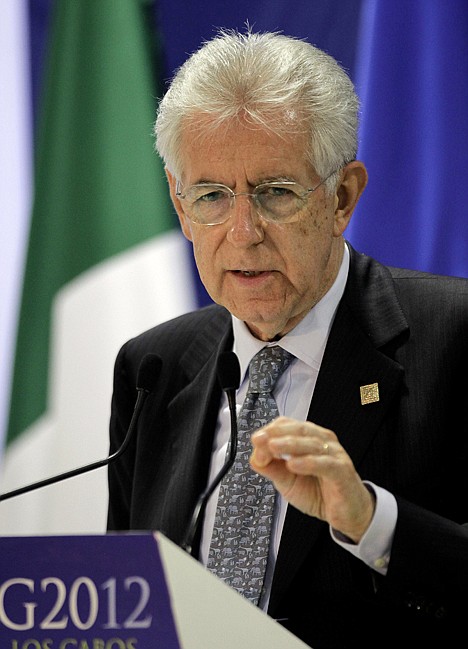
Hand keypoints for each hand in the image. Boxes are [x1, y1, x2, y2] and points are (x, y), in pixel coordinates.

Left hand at [250, 416, 374, 542]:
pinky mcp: (342, 471)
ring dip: (290, 444)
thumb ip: (271, 467)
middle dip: (276, 433)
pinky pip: (325, 464)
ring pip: (311, 443)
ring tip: (273, 447)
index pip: (287, 425)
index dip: (270, 431)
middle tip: (260, 440)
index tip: (256, 441)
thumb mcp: (287, 480)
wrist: (346, 514)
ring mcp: (334, 455)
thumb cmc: (319, 492)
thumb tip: (255, 456)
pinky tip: (293, 465)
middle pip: (299, 429)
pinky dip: (308, 463)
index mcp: (308, 439)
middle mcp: (322, 442)